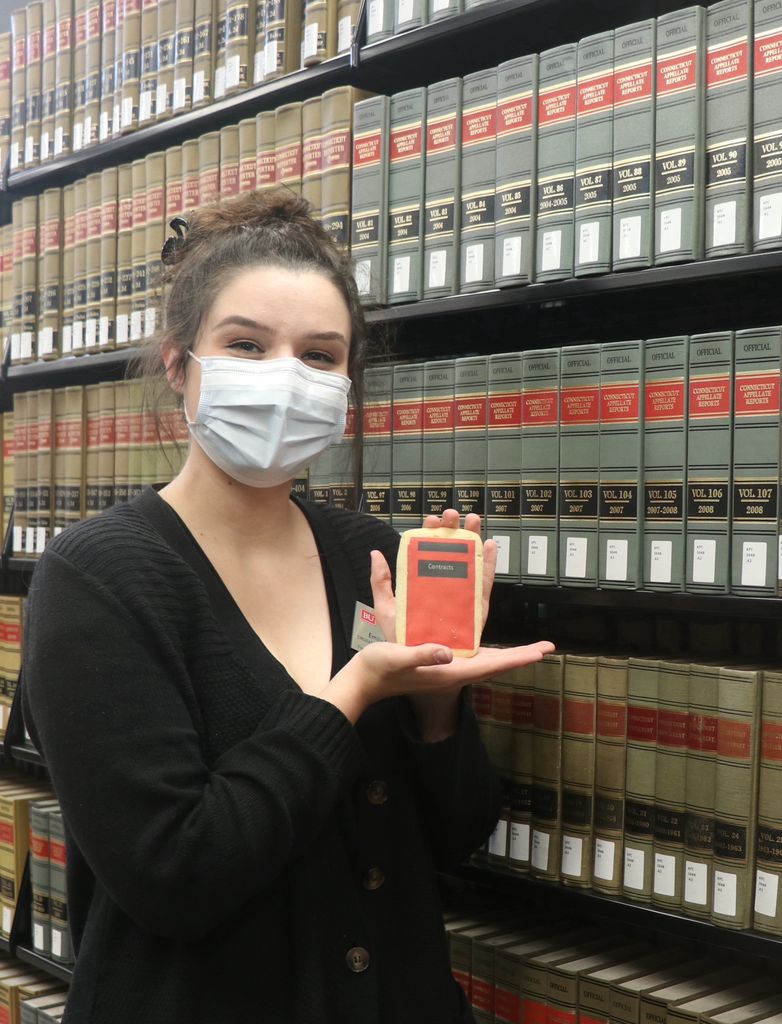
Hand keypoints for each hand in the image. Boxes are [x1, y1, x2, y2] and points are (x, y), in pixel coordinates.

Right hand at [322, 635, 554, 724]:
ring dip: (508, 655)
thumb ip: (422, 654)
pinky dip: (488, 650)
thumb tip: (448, 652)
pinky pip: (472, 657)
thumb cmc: (378, 670)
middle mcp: (453, 672)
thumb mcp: (398, 657)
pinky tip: (490, 643)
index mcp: (448, 672)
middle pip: (496, 665)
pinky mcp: (439, 664)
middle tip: (547, 648)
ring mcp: (447, 670)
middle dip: (521, 656)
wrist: (362, 682)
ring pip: (486, 662)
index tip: (541, 652)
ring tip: (529, 648)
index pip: (491, 665)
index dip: (517, 658)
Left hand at [369, 508, 497, 644]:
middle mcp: (444, 589)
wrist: (412, 667)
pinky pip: (484, 586)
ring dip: (473, 540)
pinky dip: (489, 565)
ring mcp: (460, 598)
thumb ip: (381, 582)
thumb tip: (375, 554)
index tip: (431, 519)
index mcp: (424, 586)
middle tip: (452, 514)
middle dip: (453, 532)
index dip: (431, 535)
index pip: (429, 555)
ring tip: (473, 521)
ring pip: (470, 564)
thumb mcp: (386, 609)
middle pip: (452, 554)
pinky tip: (489, 546)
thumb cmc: (399, 640)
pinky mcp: (474, 612)